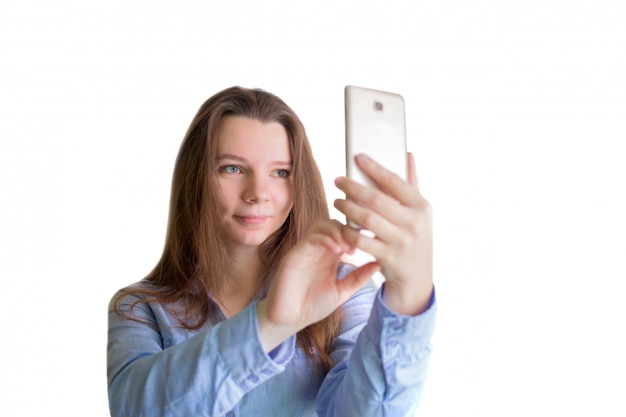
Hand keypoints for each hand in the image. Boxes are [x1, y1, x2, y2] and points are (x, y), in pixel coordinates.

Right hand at [256, 220, 379, 351]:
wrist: (288, 319)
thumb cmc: (312, 306)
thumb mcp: (342, 291)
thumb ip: (358, 278)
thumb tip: (380, 264)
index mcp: (329, 255)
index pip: (344, 232)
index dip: (358, 233)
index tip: (369, 245)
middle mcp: (318, 249)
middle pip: (334, 223)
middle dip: (348, 230)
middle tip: (357, 246)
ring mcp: (306, 250)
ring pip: (321, 225)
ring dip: (337, 231)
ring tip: (347, 248)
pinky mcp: (295, 255)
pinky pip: (310, 237)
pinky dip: (325, 239)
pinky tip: (336, 251)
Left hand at [334, 153, 432, 315]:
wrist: (417, 280)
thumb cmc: (414, 239)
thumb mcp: (419, 214)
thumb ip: (412, 185)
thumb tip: (407, 155)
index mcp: (422, 207)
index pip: (395, 181)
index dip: (375, 168)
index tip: (357, 157)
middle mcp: (414, 223)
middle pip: (376, 199)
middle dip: (353, 187)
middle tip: (338, 180)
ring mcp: (401, 242)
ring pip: (366, 219)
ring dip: (347, 208)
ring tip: (337, 201)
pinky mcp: (388, 258)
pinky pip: (361, 240)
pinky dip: (349, 232)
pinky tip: (342, 226)